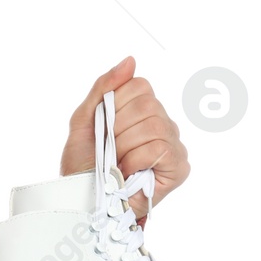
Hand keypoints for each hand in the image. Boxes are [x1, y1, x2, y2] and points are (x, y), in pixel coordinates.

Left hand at [59, 56, 189, 220]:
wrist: (81, 200)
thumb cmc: (82, 164)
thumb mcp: (84, 120)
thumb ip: (104, 87)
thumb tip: (130, 60)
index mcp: (142, 110)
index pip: (139, 85)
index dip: (115, 106)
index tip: (104, 128)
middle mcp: (163, 123)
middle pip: (146, 105)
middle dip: (117, 130)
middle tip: (109, 151)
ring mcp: (174, 145)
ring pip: (153, 126)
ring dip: (124, 148)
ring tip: (117, 164)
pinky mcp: (179, 167)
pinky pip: (159, 148)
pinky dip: (134, 161)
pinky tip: (128, 173)